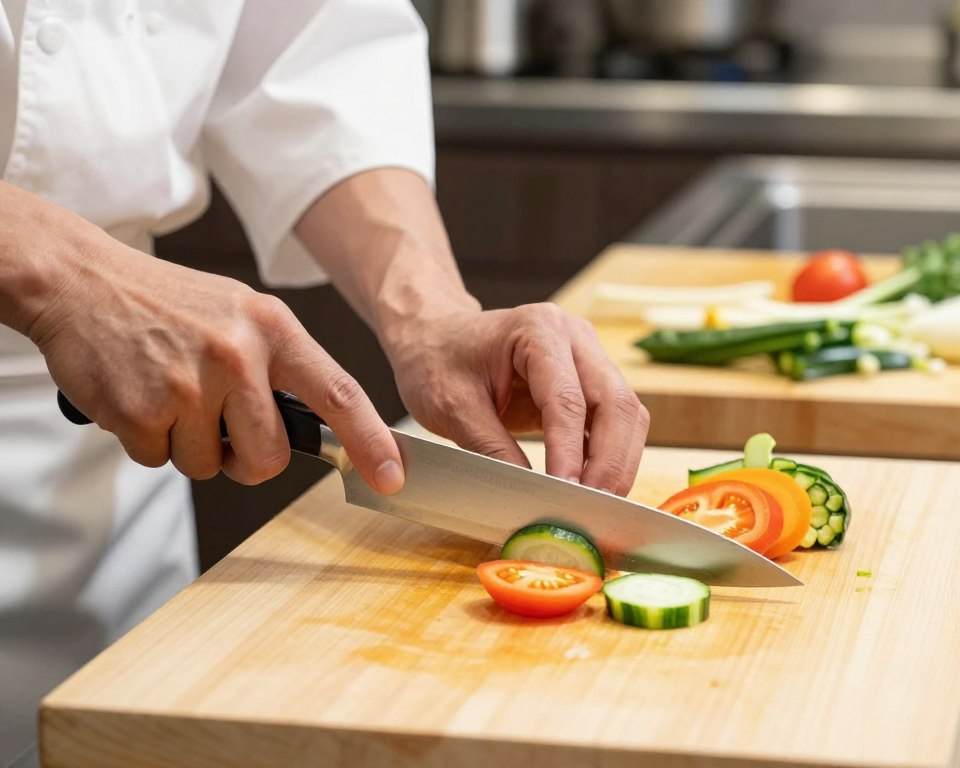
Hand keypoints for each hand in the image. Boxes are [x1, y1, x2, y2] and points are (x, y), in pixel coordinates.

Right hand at [7, 188, 403, 491]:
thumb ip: (280, 366)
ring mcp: (188, 384)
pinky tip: (138, 394)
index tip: (392, 476)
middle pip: (269, 458)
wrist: (82, 281)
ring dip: (189, 444)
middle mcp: (237, 355)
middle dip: (246, 458)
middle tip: (219, 424)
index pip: (339, 393)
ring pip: (209, 465)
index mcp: (272, 328)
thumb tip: (318, 431)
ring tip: (169, 390)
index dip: (372, 441)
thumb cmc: (169, 304)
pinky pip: (159, 460)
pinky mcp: (141, 411)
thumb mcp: (241, 313)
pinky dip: (148, 440)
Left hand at [388, 303, 648, 495]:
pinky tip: (594, 488)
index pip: (567, 398)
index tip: (567, 492)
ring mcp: (588, 356)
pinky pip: (615, 421)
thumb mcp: (453, 408)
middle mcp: (574, 337)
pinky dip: (611, 456)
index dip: (571, 451)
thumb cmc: (439, 363)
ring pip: (627, 414)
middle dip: (610, 462)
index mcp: (538, 330)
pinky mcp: (591, 381)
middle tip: (594, 510)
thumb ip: (492, 450)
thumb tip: (530, 495)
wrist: (437, 339)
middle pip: (615, 403)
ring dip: (618, 463)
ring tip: (597, 506)